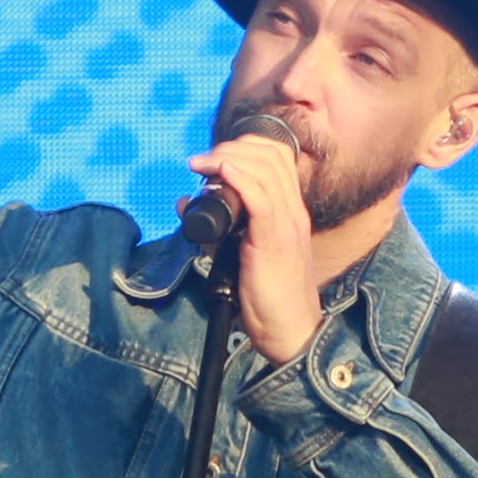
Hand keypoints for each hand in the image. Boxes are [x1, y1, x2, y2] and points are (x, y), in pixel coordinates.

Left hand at [189, 129, 321, 361]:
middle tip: (203, 162)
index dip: (244, 146)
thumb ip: (216, 229)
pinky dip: (239, 178)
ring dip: (228, 158)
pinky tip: (222, 173)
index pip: (277, 157)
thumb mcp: (238, 255)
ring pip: (265, 169)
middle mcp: (292, 211)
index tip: (213, 158)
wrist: (291, 332)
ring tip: (202, 166)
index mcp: (289, 211)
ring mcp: (286, 225)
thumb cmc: (267, 299)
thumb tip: (185, 202)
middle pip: (271, 155)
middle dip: (232, 147)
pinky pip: (261, 198)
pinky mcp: (274, 242)